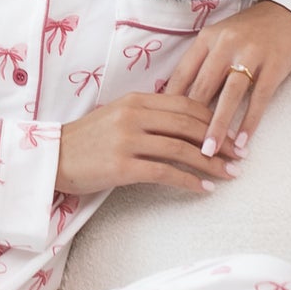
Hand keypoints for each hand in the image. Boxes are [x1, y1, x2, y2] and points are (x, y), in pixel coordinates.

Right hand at [53, 92, 242, 197]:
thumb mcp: (117, 117)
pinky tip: (203, 189)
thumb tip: (182, 122)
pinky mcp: (122, 166)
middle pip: (189, 125)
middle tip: (239, 155)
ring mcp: (127, 140)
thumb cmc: (86, 141)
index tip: (233, 133)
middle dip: (219, 142)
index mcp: (136, 100)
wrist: (50, 158)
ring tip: (229, 174)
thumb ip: (147, 115)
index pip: (186, 105)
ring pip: (181, 149)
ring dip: (210, 164)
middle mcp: (134, 116)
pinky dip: (188, 181)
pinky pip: (165, 173)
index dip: (214, 119)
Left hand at [163, 0, 290, 158]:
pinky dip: (249, 121)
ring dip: (218, 126)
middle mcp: (226, 44)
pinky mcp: (274, 64)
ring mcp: (251, 53)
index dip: (170, 105)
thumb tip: (176, 101)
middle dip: (190, 122)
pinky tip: (241, 142)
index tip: (160, 130)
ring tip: (209, 152)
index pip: (182, 75)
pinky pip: (259, 98)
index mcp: (207, 38)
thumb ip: (201, 65)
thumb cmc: (250, 31)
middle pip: (203, 88)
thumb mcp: (220, 39)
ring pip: (229, 95)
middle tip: (180, 150)